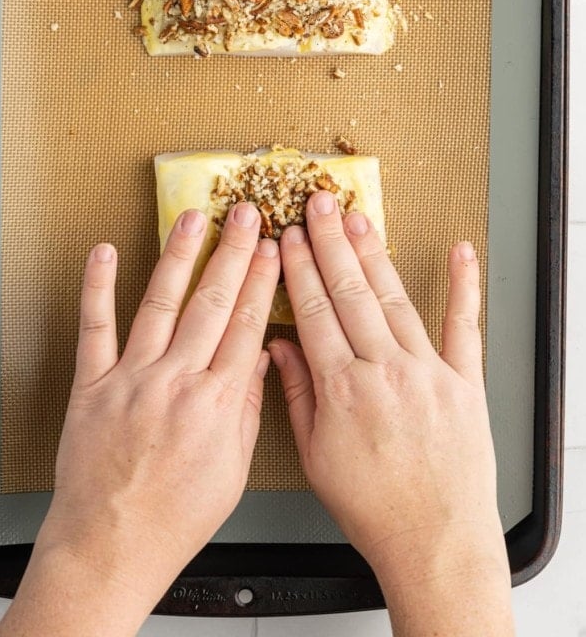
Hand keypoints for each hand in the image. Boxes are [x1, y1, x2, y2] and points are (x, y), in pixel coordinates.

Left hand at [0, 202, 278, 636]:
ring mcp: (132, 378)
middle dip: (233, 253)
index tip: (272, 249)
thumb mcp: (233, 470)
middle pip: (212, 304)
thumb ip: (248, 408)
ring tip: (193, 218)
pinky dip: (98, 287)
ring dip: (179, 256)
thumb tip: (259, 358)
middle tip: (246, 215)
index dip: (262, 280)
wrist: (113, 544)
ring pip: (160, 303)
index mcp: (217, 403)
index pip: (247, 325)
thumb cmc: (175, 517)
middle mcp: (177, 382)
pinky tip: (106, 254)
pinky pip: (95, 327)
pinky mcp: (93, 384)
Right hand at [271, 191, 512, 634]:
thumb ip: (297, 394)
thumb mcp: (317, 456)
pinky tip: (460, 252)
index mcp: (343, 389)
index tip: (289, 237)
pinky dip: (464, 287)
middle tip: (319, 204)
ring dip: (375, 254)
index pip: (314, 312)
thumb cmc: (373, 507)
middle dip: (331, 244)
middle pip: (351, 293)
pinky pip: (465, 327)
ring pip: (395, 300)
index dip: (299, 270)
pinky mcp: (465, 382)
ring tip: (358, 218)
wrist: (435, 541)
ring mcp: (428, 372)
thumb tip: (279, 346)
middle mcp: (385, 371)